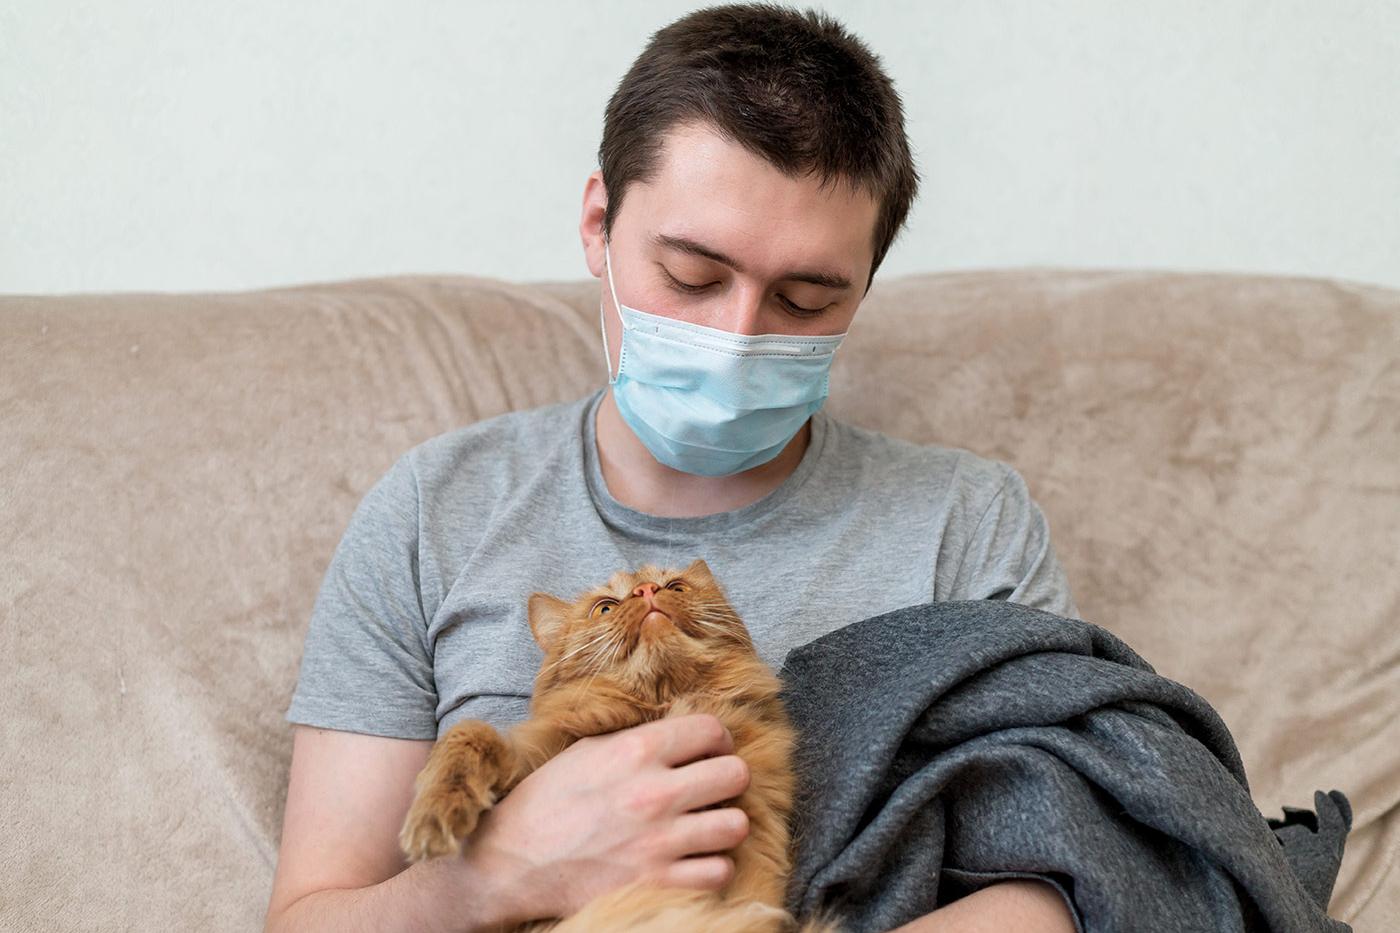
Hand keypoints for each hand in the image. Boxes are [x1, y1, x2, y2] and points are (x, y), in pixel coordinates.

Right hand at [460, 713, 751, 921]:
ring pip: (736, 825)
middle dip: (727, 779)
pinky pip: (719, 871)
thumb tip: (680, 730)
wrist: (510, 862)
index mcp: (637, 750)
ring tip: (705, 826)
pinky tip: (694, 859)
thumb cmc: (546, 802)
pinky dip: (711, 867)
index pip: (712, 730)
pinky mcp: (658, 883)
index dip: (717, 740)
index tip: (710, 751)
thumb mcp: (587, 751)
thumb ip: (637, 739)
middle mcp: (655, 792)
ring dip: (723, 825)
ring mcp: (660, 841)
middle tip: (712, 788)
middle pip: (736, 775)